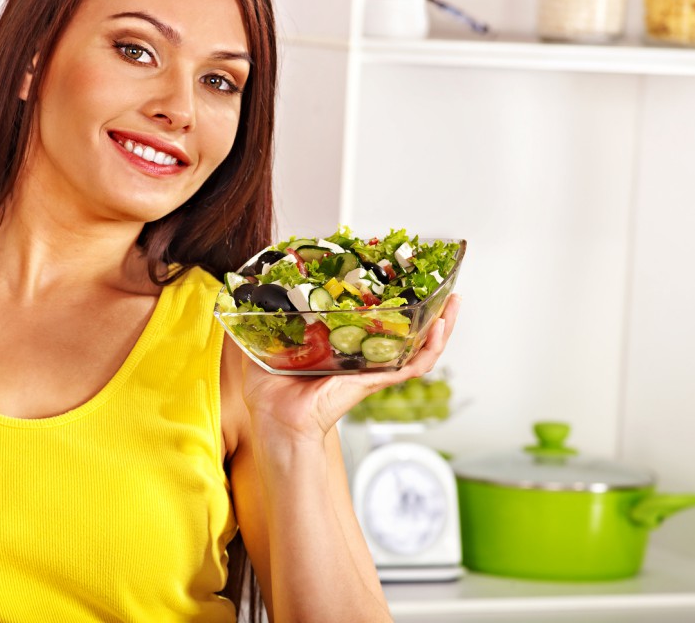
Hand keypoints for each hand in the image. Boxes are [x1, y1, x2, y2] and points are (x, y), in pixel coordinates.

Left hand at [241, 294, 461, 443]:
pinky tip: (441, 328)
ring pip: (417, 345)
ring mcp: (372, 369)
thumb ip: (255, 322)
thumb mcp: (261, 346)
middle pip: (401, 328)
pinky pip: (411, 365)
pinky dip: (430, 349)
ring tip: (453, 301)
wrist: (277, 423)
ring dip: (440, 323)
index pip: (369, 317)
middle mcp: (361, 356)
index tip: (393, 271)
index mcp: (338, 345)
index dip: (385, 296)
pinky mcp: (375, 381)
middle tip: (437, 283)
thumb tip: (241, 294)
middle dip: (423, 306)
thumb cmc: (271, 395)